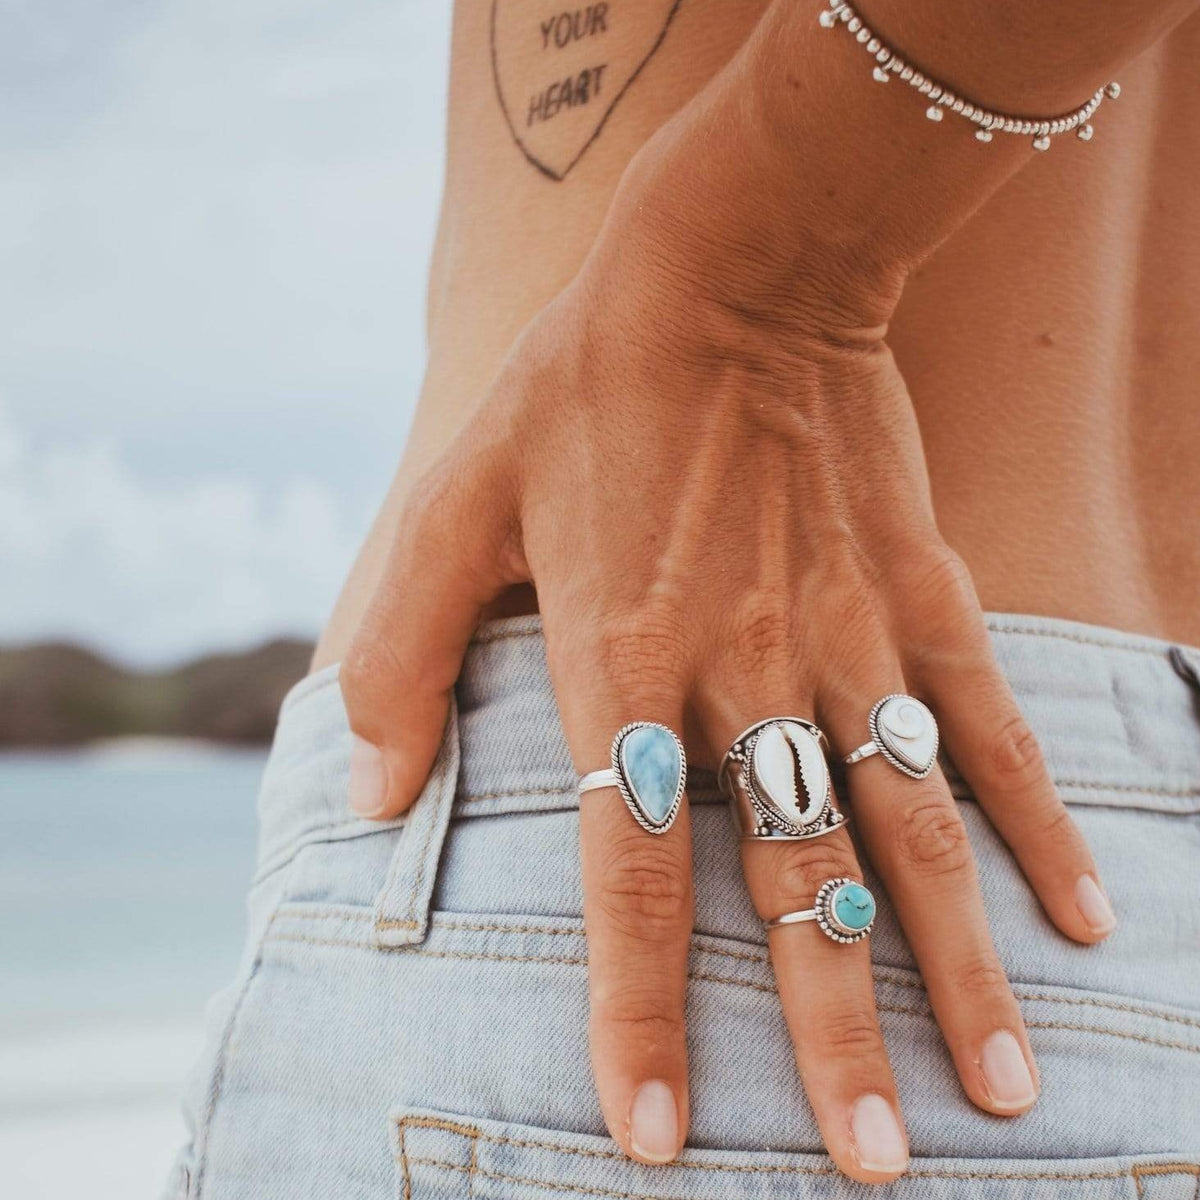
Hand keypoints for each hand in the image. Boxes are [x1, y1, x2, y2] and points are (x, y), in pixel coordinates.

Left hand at [340, 153, 1114, 1182]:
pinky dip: (1034, 821)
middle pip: (793, 884)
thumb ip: (403, 650)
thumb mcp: (455, 501)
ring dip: (956, 968)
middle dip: (830, 1036)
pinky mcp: (918, 592)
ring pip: (907, 831)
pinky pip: (986, 726)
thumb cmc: (583, 387)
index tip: (656, 1137)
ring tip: (1004, 1089)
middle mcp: (746, 673)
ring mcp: (847, 637)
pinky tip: (1083, 911)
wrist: (731, 273)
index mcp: (623, 662)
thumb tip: (365, 789)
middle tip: (869, 1167)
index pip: (630, 876)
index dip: (640, 1012)